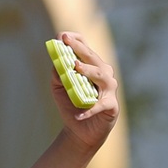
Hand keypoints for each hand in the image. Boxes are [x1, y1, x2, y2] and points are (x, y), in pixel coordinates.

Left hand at [48, 29, 119, 153]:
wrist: (79, 132)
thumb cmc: (71, 106)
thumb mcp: (59, 89)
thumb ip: (57, 75)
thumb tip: (56, 64)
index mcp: (91, 66)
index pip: (85, 48)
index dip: (75, 40)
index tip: (62, 36)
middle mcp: (103, 73)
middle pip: (92, 58)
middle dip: (79, 48)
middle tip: (67, 41)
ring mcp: (109, 89)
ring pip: (100, 76)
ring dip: (87, 70)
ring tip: (75, 67)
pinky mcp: (111, 106)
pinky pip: (100, 105)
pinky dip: (90, 109)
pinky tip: (79, 114)